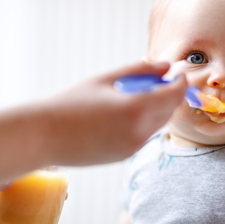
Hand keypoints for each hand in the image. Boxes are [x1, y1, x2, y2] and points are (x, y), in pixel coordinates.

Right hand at [40, 61, 187, 165]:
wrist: (44, 136)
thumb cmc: (70, 103)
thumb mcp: (105, 80)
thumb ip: (139, 71)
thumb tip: (165, 66)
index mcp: (137, 108)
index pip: (174, 94)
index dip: (180, 82)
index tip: (176, 74)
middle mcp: (140, 132)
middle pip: (169, 111)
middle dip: (168, 95)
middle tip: (154, 81)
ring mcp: (132, 148)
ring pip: (156, 125)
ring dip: (154, 109)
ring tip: (130, 96)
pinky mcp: (123, 157)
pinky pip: (142, 136)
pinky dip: (141, 123)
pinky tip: (118, 115)